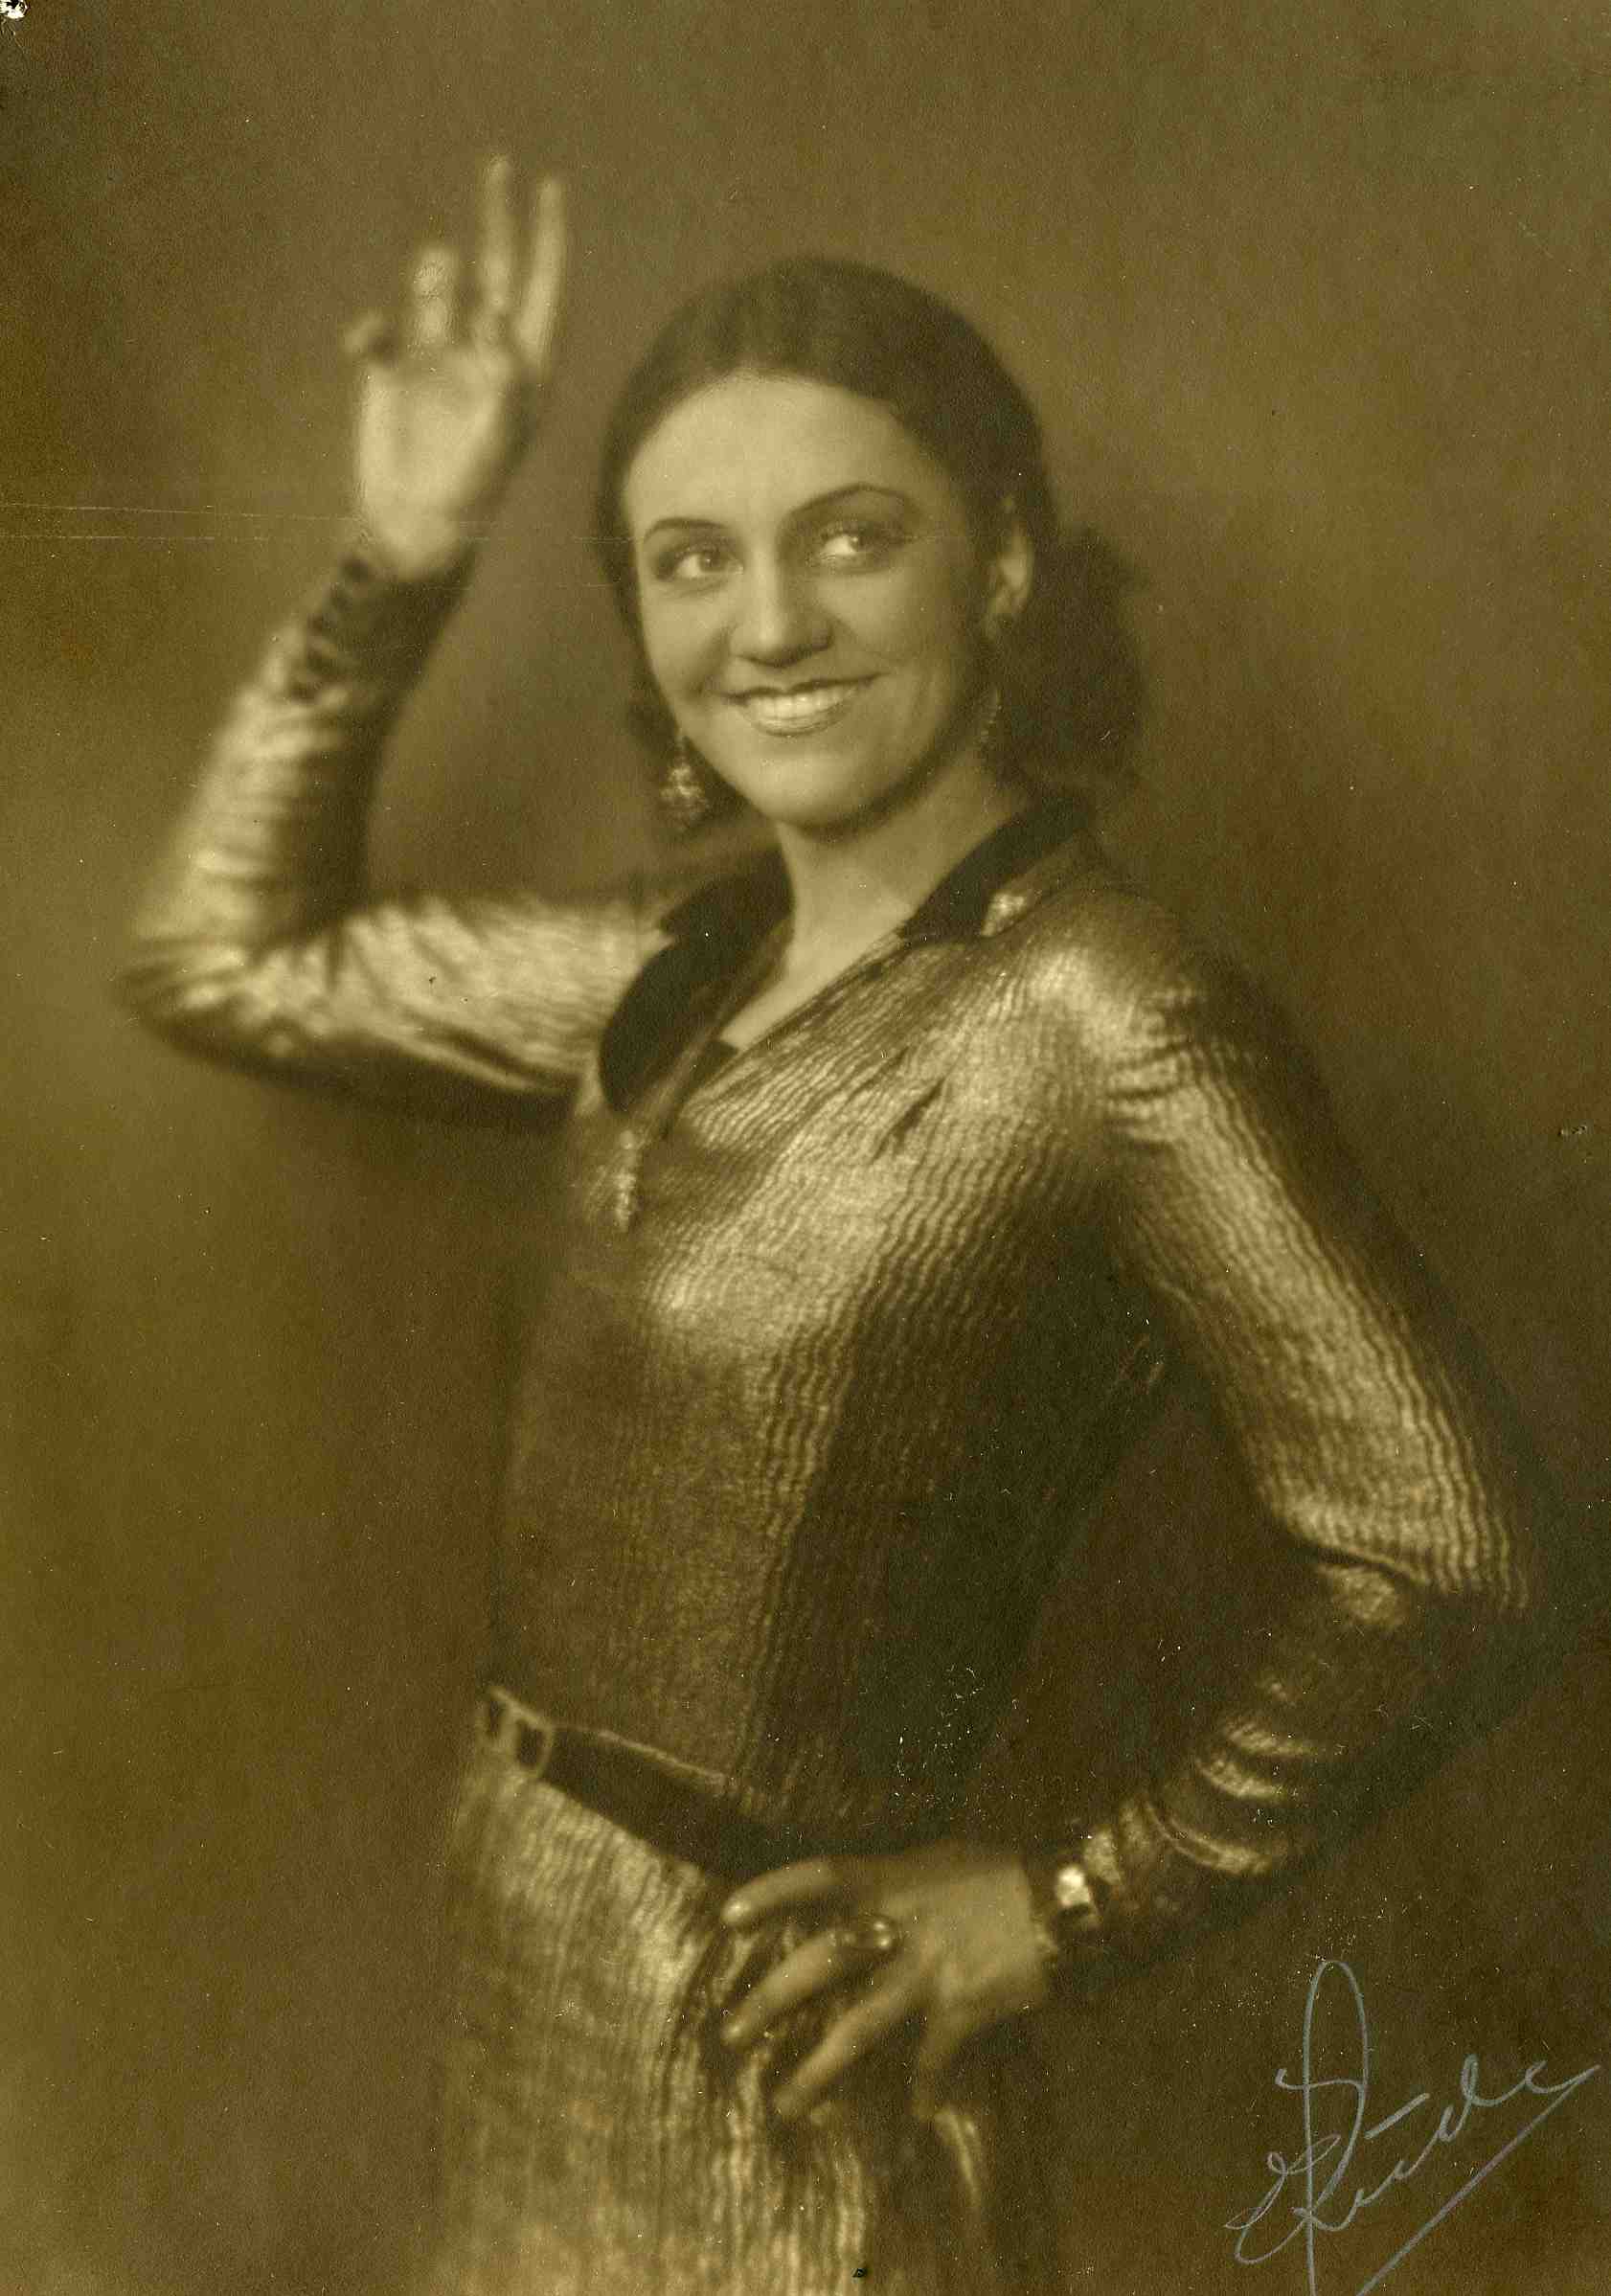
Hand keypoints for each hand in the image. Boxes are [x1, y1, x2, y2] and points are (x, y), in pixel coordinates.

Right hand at [345, 159, 567, 576]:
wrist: (415, 526)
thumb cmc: (470, 492)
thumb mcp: (499, 436)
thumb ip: (505, 376)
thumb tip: (499, 316)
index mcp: (523, 367)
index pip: (544, 290)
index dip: (549, 240)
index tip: (552, 188)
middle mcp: (484, 354)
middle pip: (496, 271)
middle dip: (497, 221)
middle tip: (498, 166)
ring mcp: (438, 359)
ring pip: (439, 288)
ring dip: (436, 277)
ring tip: (437, 290)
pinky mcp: (393, 372)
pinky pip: (382, 328)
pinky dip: (371, 328)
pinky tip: (366, 347)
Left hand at [718, 1841, 1053, 2123]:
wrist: (1065, 1896)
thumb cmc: (1002, 1872)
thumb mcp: (940, 1860)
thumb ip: (897, 1883)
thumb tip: (863, 1904)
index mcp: (893, 1879)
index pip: (818, 1877)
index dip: (772, 1893)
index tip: (727, 1918)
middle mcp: (900, 1925)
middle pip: (821, 1963)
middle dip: (771, 2000)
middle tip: (730, 2035)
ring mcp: (927, 1970)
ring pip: (858, 2028)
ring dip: (817, 2071)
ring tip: (783, 2107)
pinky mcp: (961, 2007)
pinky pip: (930, 2059)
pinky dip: (922, 2089)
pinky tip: (915, 2118)